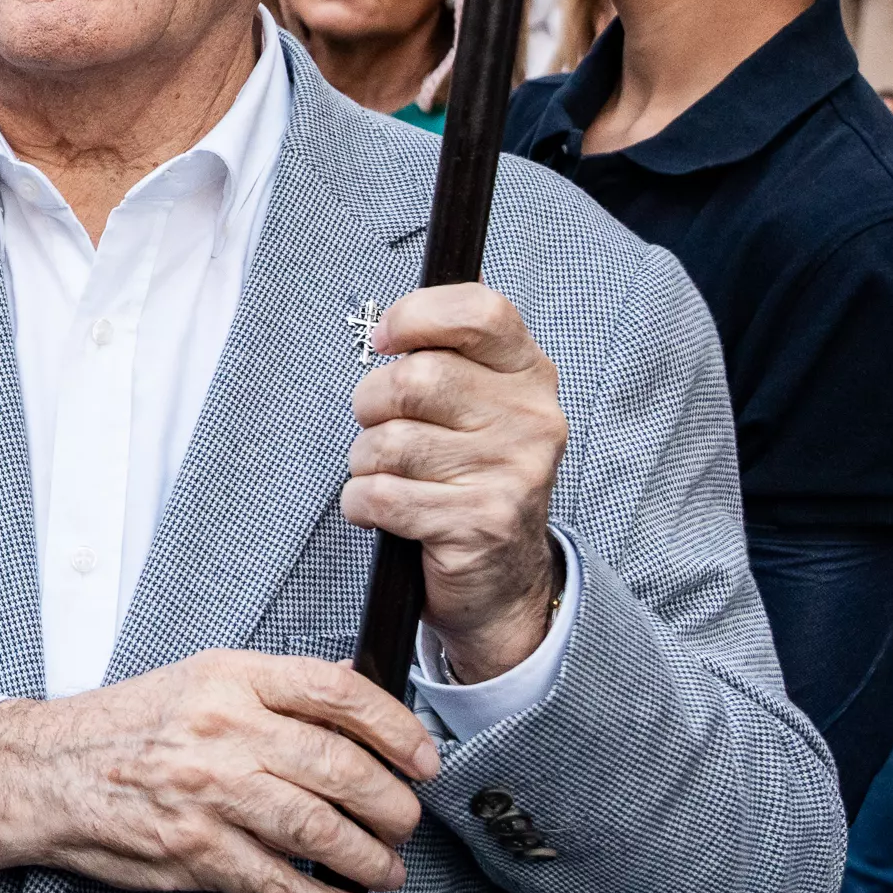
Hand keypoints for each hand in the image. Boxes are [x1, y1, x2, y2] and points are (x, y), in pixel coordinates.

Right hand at [0, 651, 440, 892]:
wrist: (44, 772)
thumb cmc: (125, 726)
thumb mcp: (201, 679)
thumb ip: (276, 688)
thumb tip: (355, 690)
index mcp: (231, 678)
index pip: (336, 692)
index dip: (396, 727)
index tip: (423, 757)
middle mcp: (223, 729)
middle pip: (339, 766)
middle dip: (391, 804)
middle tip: (406, 822)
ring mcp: (207, 791)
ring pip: (316, 828)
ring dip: (368, 858)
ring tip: (385, 868)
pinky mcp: (192, 848)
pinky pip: (274, 884)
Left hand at [345, 284, 568, 681]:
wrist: (505, 579)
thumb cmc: (473, 476)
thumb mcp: (482, 405)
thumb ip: (450, 354)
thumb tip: (397, 318)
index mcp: (529, 375)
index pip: (479, 313)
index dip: (415, 316)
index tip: (385, 341)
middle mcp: (530, 419)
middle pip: (414, 380)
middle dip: (372, 405)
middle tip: (381, 427)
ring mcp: (510, 472)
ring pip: (388, 441)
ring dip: (366, 462)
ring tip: (390, 476)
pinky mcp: (479, 523)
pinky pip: (380, 495)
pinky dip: (361, 503)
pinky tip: (384, 511)